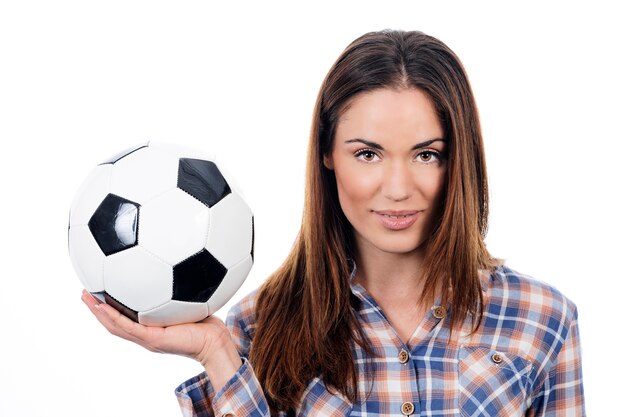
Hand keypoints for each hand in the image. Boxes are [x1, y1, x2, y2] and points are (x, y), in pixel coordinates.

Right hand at [80, 290, 238, 372]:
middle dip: (96, 308)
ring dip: (98, 312)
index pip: (124, 318)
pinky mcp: (153, 339)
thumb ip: (181, 287)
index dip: (108, 306)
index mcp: (150, 327)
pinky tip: (103, 305)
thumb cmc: (205, 321)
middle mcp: (145, 334)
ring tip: (85, 297)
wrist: (215, 341)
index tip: (98, 289)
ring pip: (115, 326)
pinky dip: (113, 317)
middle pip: (113, 323)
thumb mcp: (189, 300)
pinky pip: (128, 327)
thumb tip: (182, 260)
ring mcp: (147, 339)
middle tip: (83, 291)